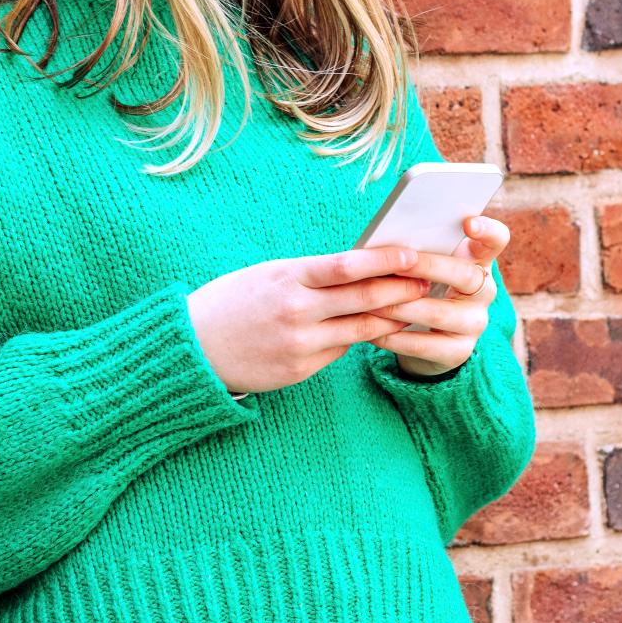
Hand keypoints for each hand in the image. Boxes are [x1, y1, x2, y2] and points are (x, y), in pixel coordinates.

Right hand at [187, 246, 430, 396]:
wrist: (193, 348)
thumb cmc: (234, 302)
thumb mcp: (270, 274)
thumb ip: (312, 273)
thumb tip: (361, 266)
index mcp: (289, 277)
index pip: (349, 265)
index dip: (386, 260)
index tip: (413, 254)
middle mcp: (298, 311)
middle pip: (365, 299)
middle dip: (403, 289)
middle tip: (428, 280)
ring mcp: (301, 343)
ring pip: (362, 329)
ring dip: (393, 317)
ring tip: (414, 305)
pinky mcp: (301, 369)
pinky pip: (342, 350)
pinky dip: (362, 337)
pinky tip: (379, 329)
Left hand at [366, 214, 509, 378]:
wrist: (425, 339)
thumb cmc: (419, 287)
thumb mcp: (423, 267)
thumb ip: (415, 252)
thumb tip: (381, 244)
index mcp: (477, 260)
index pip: (496, 240)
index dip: (487, 231)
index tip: (468, 223)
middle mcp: (484, 291)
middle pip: (465, 275)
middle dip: (428, 267)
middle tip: (397, 262)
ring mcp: (475, 323)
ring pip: (440, 313)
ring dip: (403, 306)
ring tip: (373, 301)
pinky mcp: (459, 352)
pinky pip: (426, 345)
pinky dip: (396, 337)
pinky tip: (372, 331)